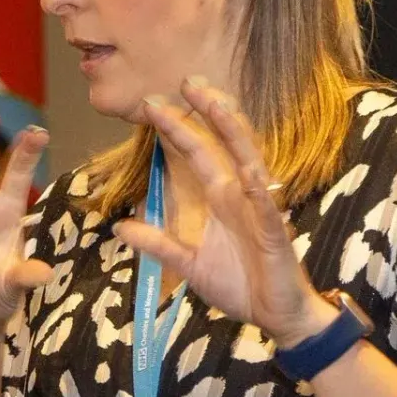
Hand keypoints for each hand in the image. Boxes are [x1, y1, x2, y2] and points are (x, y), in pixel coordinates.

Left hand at [117, 79, 333, 346]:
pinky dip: (260, 191)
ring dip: (235, 134)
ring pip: (250, 162)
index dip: (177, 128)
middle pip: (226, 143)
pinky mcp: (277, 235)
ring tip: (217, 105)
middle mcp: (243, 194)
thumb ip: (157, 243)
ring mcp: (262, 211)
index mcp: (223, 197)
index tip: (152, 103)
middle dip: (208, 112)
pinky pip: (269, 209)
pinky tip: (249, 172)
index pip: (198, 153)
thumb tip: (120, 227)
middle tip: (187, 81)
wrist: (276, 316)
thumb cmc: (240, 285)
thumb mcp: (188, 264)